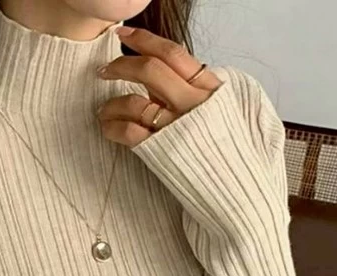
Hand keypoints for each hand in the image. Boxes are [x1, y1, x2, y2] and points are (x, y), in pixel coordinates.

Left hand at [96, 25, 223, 147]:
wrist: (233, 181)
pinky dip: (112, 126)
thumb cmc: (222, 145)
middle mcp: (191, 104)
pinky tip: (107, 126)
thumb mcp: (218, 107)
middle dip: (121, 66)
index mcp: (207, 88)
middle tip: (105, 70)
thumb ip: (191, 88)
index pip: (172, 53)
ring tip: (103, 109)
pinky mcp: (161, 150)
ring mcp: (175, 127)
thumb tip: (161, 69)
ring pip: (134, 102)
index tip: (123, 34)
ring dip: (111, 103)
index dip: (143, 40)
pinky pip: (129, 132)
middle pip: (150, 70)